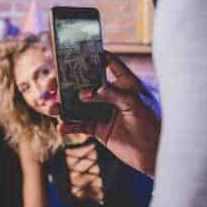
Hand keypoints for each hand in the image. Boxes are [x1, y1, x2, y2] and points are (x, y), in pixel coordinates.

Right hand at [59, 52, 159, 176]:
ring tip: (50, 108)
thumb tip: (85, 93)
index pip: (107, 62)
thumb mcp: (134, 103)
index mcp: (124, 83)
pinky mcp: (99, 129)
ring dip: (62, 106)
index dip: (92, 55)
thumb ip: (111, 94)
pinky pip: (80, 125)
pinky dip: (69, 126)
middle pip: (84, 83)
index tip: (74, 52)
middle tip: (51, 84)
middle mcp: (111, 95)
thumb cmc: (152, 123)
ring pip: (77, 105)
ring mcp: (103, 112)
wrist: (155, 154)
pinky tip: (61, 127)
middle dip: (65, 83)